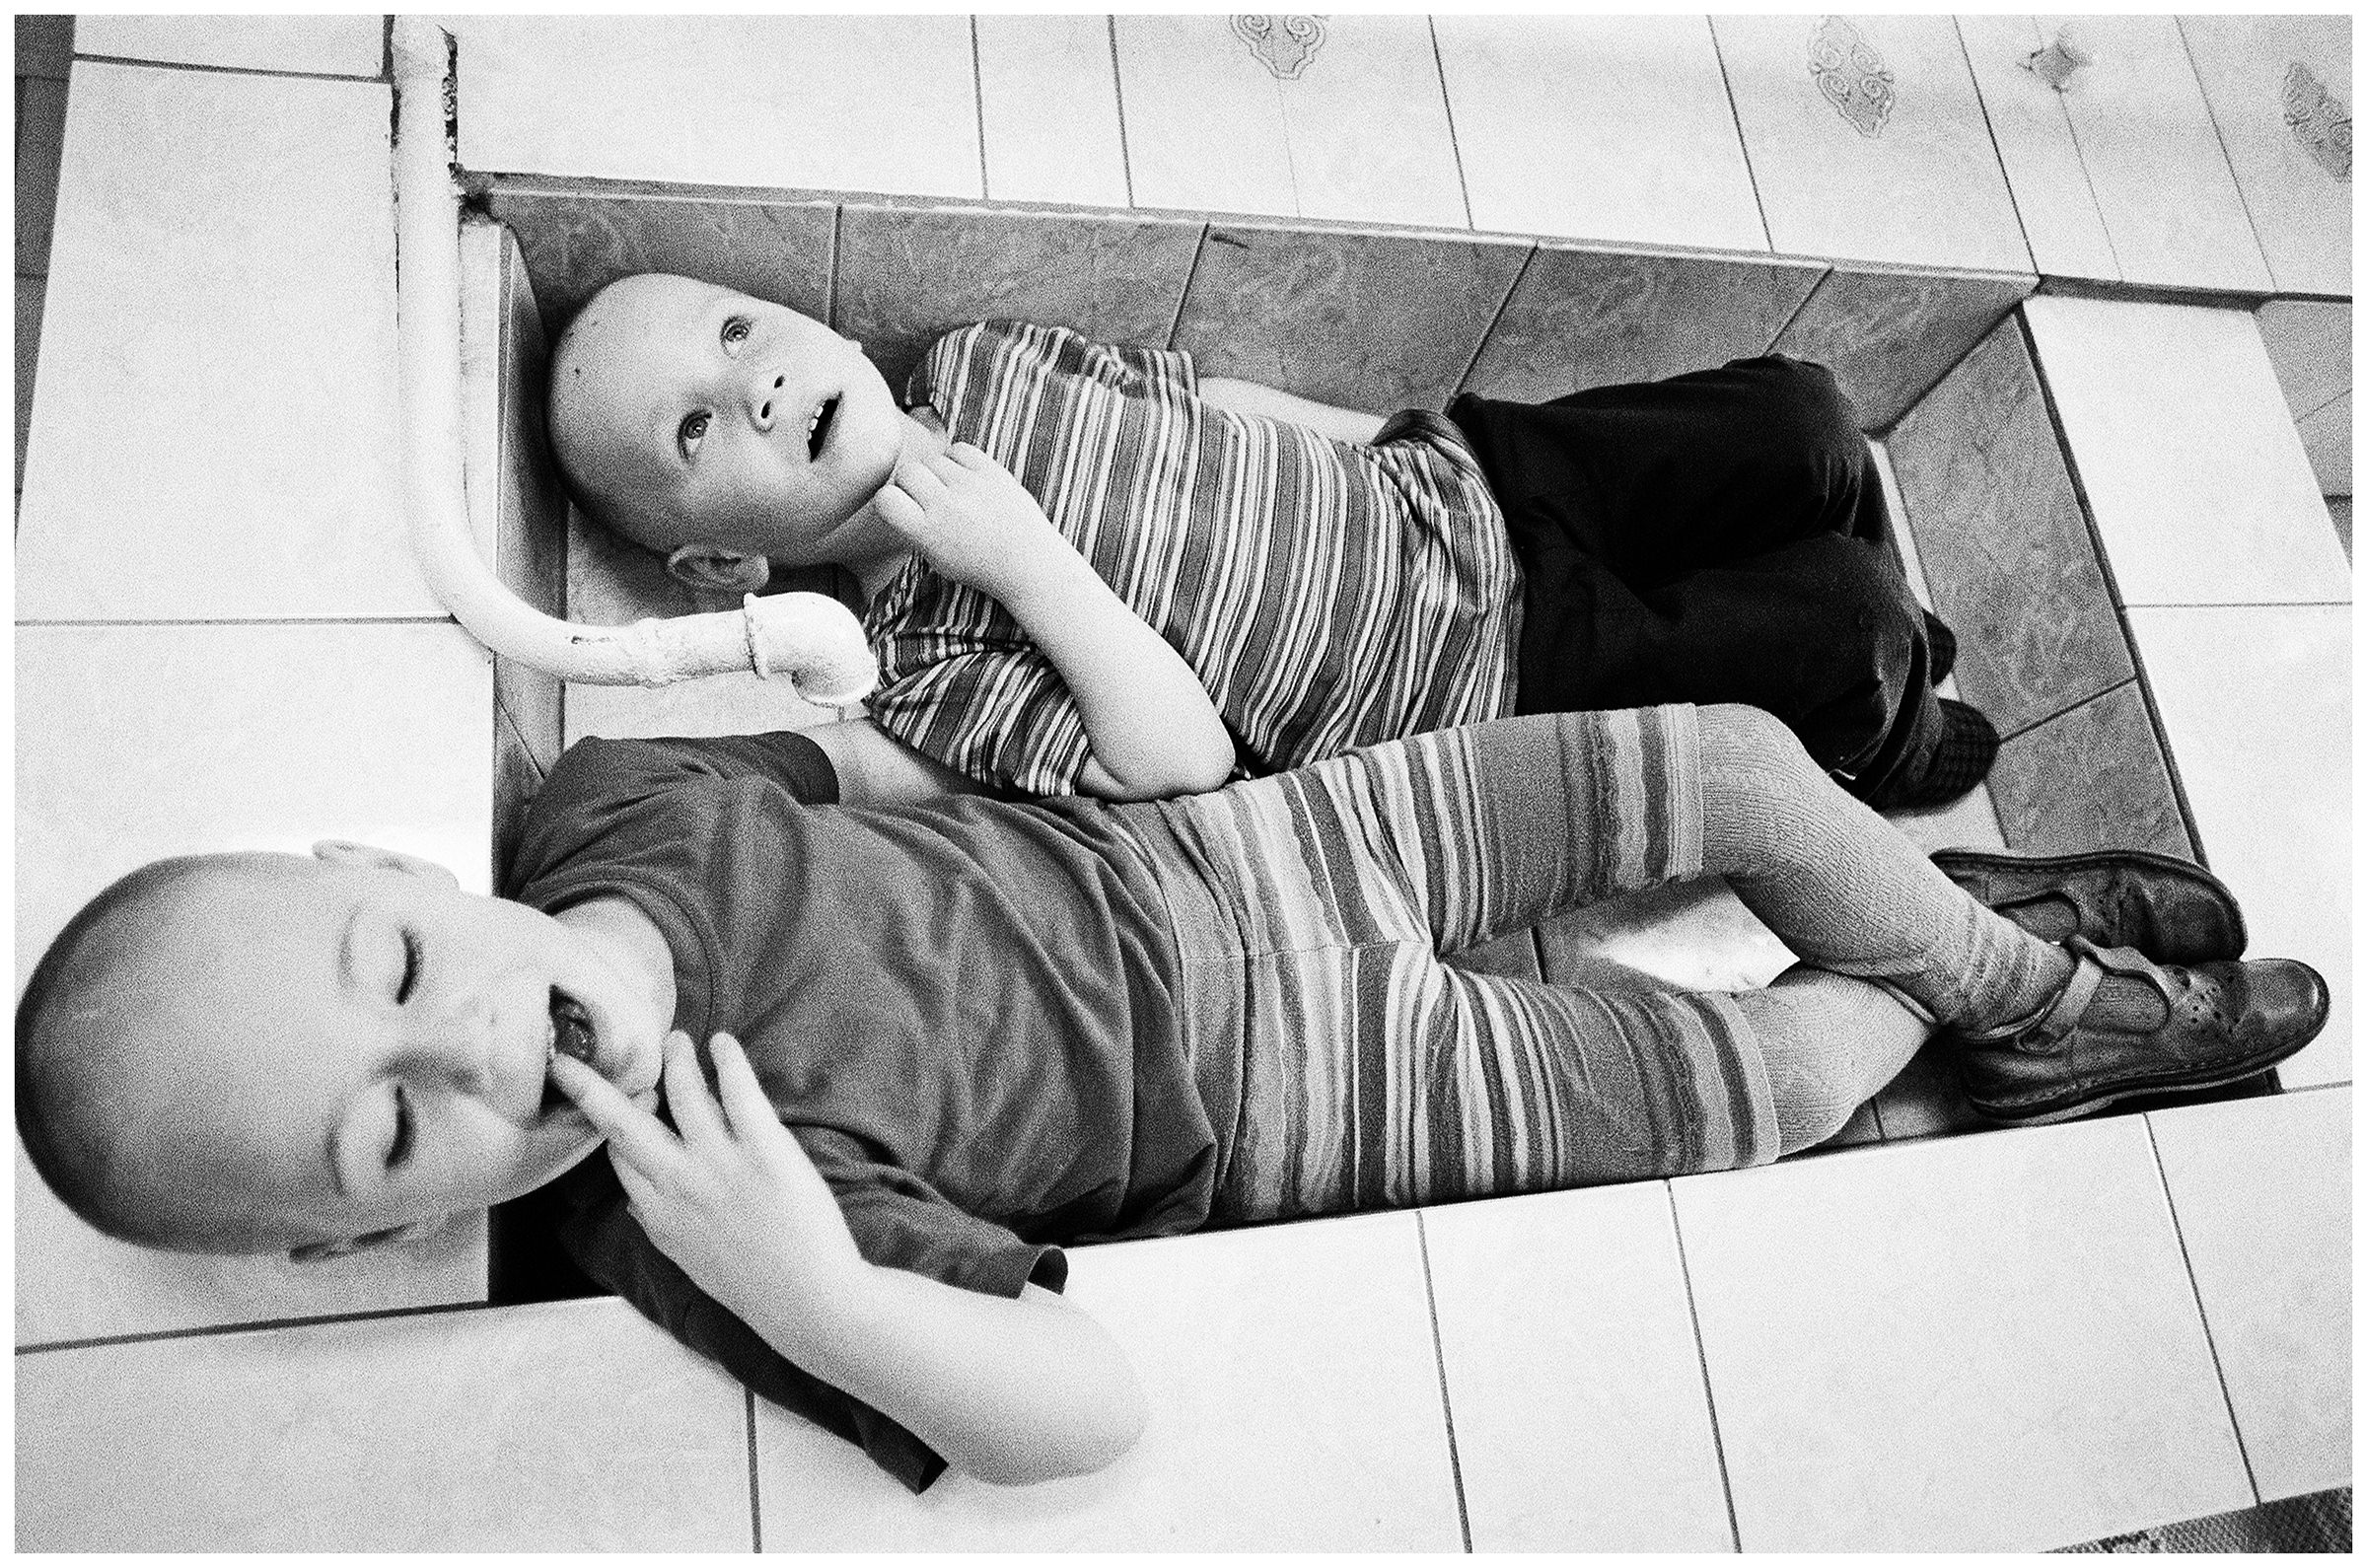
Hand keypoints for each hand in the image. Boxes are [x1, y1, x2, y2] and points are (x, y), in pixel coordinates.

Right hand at [553, 1030, 867, 1333]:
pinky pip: (739, 1091)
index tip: (615, 1100)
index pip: (619, 1157)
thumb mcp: (688, 1261)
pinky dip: (728, 1060)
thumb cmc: (753, 1285)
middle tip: (577, 1059)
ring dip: (676, 1060)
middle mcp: (680, 1184)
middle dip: (593, 1086)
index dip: (613, 1126)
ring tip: (676, 1040)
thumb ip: (659, 1227)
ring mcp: (720, 1163)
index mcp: (659, 1215)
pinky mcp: (764, 1148)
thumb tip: (635, 1204)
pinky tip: (723, 1043)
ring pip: (684, 1094)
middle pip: (624, 1123)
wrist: (808, 1301)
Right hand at [869, 442, 1070, 601]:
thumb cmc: (978, 565)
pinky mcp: (993, 472)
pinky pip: (958, 449)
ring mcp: (972, 486)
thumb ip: (912, 527)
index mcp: (929, 533)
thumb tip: (893, 493)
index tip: (900, 509)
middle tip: (926, 499)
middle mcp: (948, 507)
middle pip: (907, 472)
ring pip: (933, 460)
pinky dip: (956, 460)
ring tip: (951, 493)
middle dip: (910, 484)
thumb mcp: (935, 559)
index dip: (888, 501)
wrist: (1029, 562)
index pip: (886, 499)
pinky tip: (964, 479)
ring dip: (935, 473)